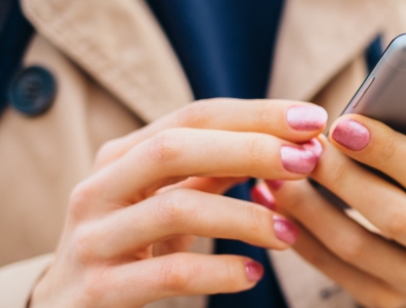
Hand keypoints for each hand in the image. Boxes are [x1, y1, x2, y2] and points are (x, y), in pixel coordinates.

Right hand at [30, 99, 327, 307]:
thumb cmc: (128, 250)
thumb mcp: (164, 202)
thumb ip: (212, 172)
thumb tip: (287, 141)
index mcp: (120, 157)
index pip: (194, 117)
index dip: (256, 114)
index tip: (312, 119)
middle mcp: (99, 188)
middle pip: (176, 149)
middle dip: (250, 149)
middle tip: (307, 160)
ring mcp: (93, 239)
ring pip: (176, 209)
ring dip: (244, 217)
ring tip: (289, 233)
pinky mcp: (98, 291)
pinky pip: (169, 273)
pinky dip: (219, 271)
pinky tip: (253, 274)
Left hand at [261, 103, 405, 307]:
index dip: (387, 150)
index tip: (341, 124)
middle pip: (394, 215)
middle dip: (342, 178)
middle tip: (302, 149)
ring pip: (356, 245)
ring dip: (309, 208)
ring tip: (275, 175)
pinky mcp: (386, 303)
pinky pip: (334, 270)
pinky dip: (300, 235)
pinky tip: (274, 204)